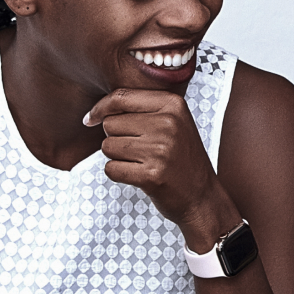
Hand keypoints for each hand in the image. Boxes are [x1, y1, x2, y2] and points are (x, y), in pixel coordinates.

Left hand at [86, 89, 238, 245]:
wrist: (202, 196)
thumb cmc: (181, 158)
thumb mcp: (173, 122)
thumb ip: (141, 109)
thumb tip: (94, 114)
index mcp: (173, 104)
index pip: (121, 97)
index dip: (100, 108)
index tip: (91, 119)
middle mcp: (169, 123)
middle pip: (110, 123)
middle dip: (117, 138)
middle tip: (141, 149)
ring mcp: (161, 150)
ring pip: (108, 146)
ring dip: (118, 157)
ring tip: (143, 162)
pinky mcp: (152, 175)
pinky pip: (111, 169)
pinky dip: (120, 174)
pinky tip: (141, 176)